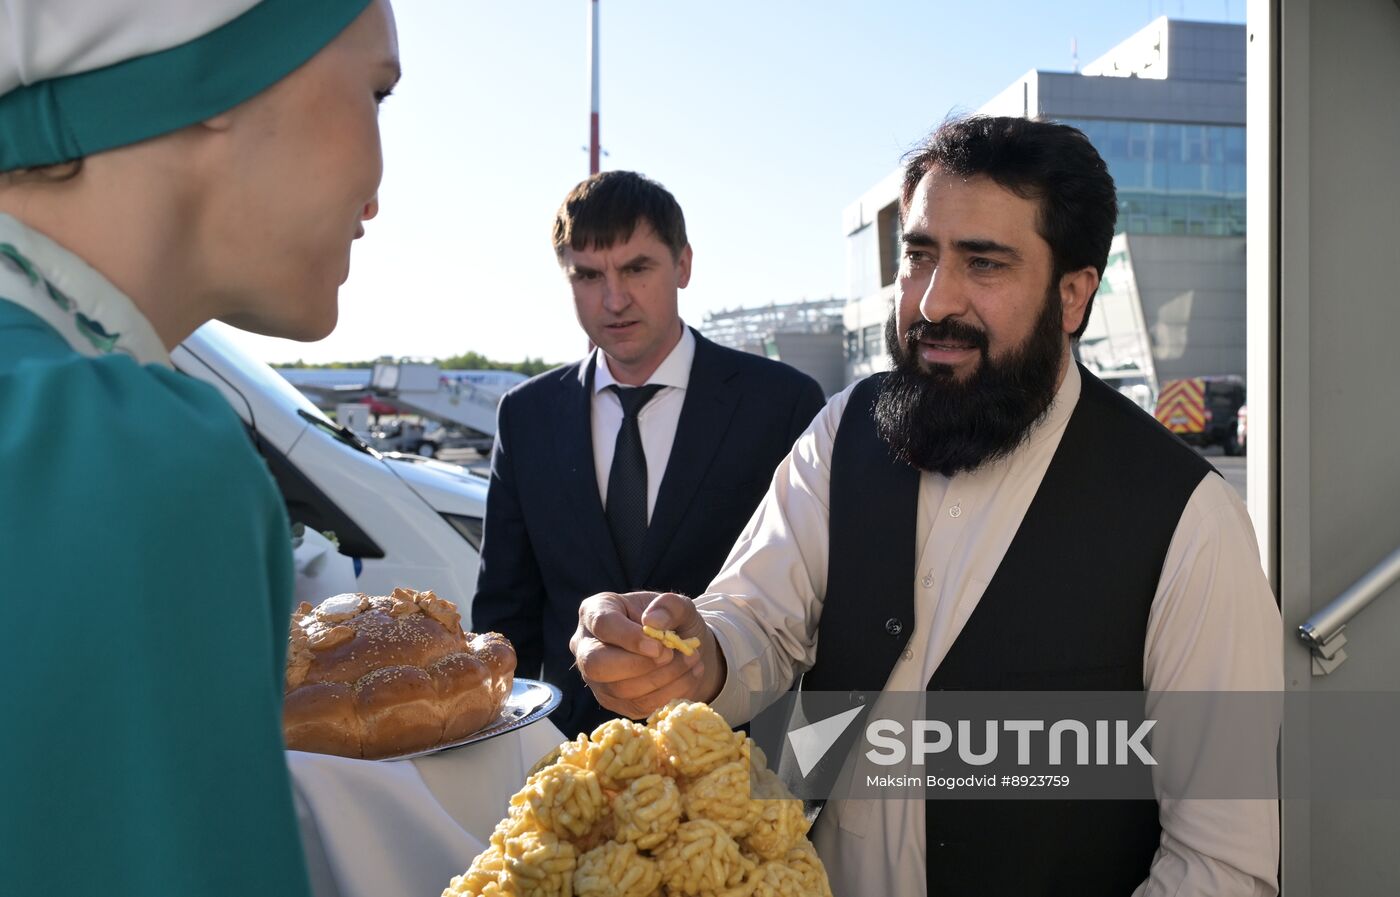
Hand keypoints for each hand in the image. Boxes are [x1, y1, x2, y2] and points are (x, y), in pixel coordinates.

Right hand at [570, 591, 725, 719]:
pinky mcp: (613, 703)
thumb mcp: (678, 605)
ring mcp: (597, 679)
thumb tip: (653, 622)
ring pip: (619, 689)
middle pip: (596, 664)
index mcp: (595, 612)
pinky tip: (690, 677)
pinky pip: (637, 706)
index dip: (630, 637)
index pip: (603, 624)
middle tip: (670, 655)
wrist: (680, 649)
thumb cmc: (671, 621)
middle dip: (639, 664)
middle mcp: (586, 647)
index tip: (659, 646)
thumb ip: (670, 606)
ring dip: (662, 678)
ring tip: (691, 661)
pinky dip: (669, 693)